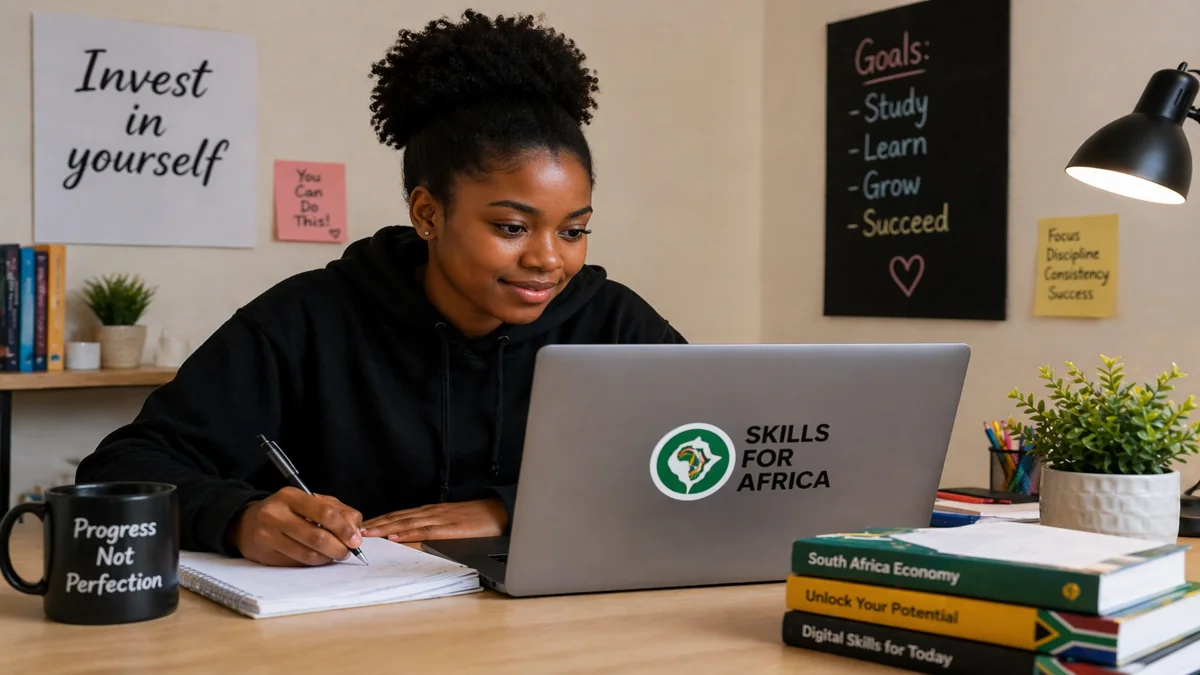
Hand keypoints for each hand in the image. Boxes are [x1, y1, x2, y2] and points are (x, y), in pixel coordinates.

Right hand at [227, 487, 363, 566]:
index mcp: (291, 496)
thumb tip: (356, 533)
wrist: (248, 522)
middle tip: (347, 552)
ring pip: (307, 554)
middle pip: (316, 537)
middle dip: (338, 548)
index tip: (355, 540)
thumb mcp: (313, 502)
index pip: (324, 513)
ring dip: (327, 558)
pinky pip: (297, 563)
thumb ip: (339, 512)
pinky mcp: (265, 554)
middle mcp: (275, 514)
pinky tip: (317, 558)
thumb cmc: (288, 511)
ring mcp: (267, 535)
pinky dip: (313, 563)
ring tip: (334, 555)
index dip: (344, 529)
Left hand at [360, 498, 506, 542]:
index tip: (362, 526)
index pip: (399, 515)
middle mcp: (431, 512)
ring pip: (406, 522)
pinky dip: (407, 533)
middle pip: (398, 517)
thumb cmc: (478, 518)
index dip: (380, 520)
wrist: (500, 512)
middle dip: (376, 523)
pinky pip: (424, 530)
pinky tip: (395, 537)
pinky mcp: (449, 528)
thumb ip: (434, 527)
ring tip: (368, 533)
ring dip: (385, 527)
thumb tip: (415, 538)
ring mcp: (439, 519)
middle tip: (355, 530)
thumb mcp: (452, 521)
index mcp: (430, 511)